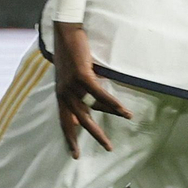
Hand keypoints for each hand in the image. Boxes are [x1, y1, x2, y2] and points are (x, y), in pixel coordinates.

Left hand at [53, 22, 131, 157]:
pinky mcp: (81, 76)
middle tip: (108, 147)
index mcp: (60, 95)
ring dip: (111, 115)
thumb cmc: (69, 53)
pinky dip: (113, 102)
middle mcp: (64, 93)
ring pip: (93, 108)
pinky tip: (123, 109)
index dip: (70, 138)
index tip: (76, 155)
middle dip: (94, 135)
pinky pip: (99, 94)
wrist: (65, 32)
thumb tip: (84, 113)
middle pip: (79, 121)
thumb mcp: (69, 77)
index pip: (64, 122)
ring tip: (126, 120)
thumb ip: (75, 94)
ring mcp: (72, 85)